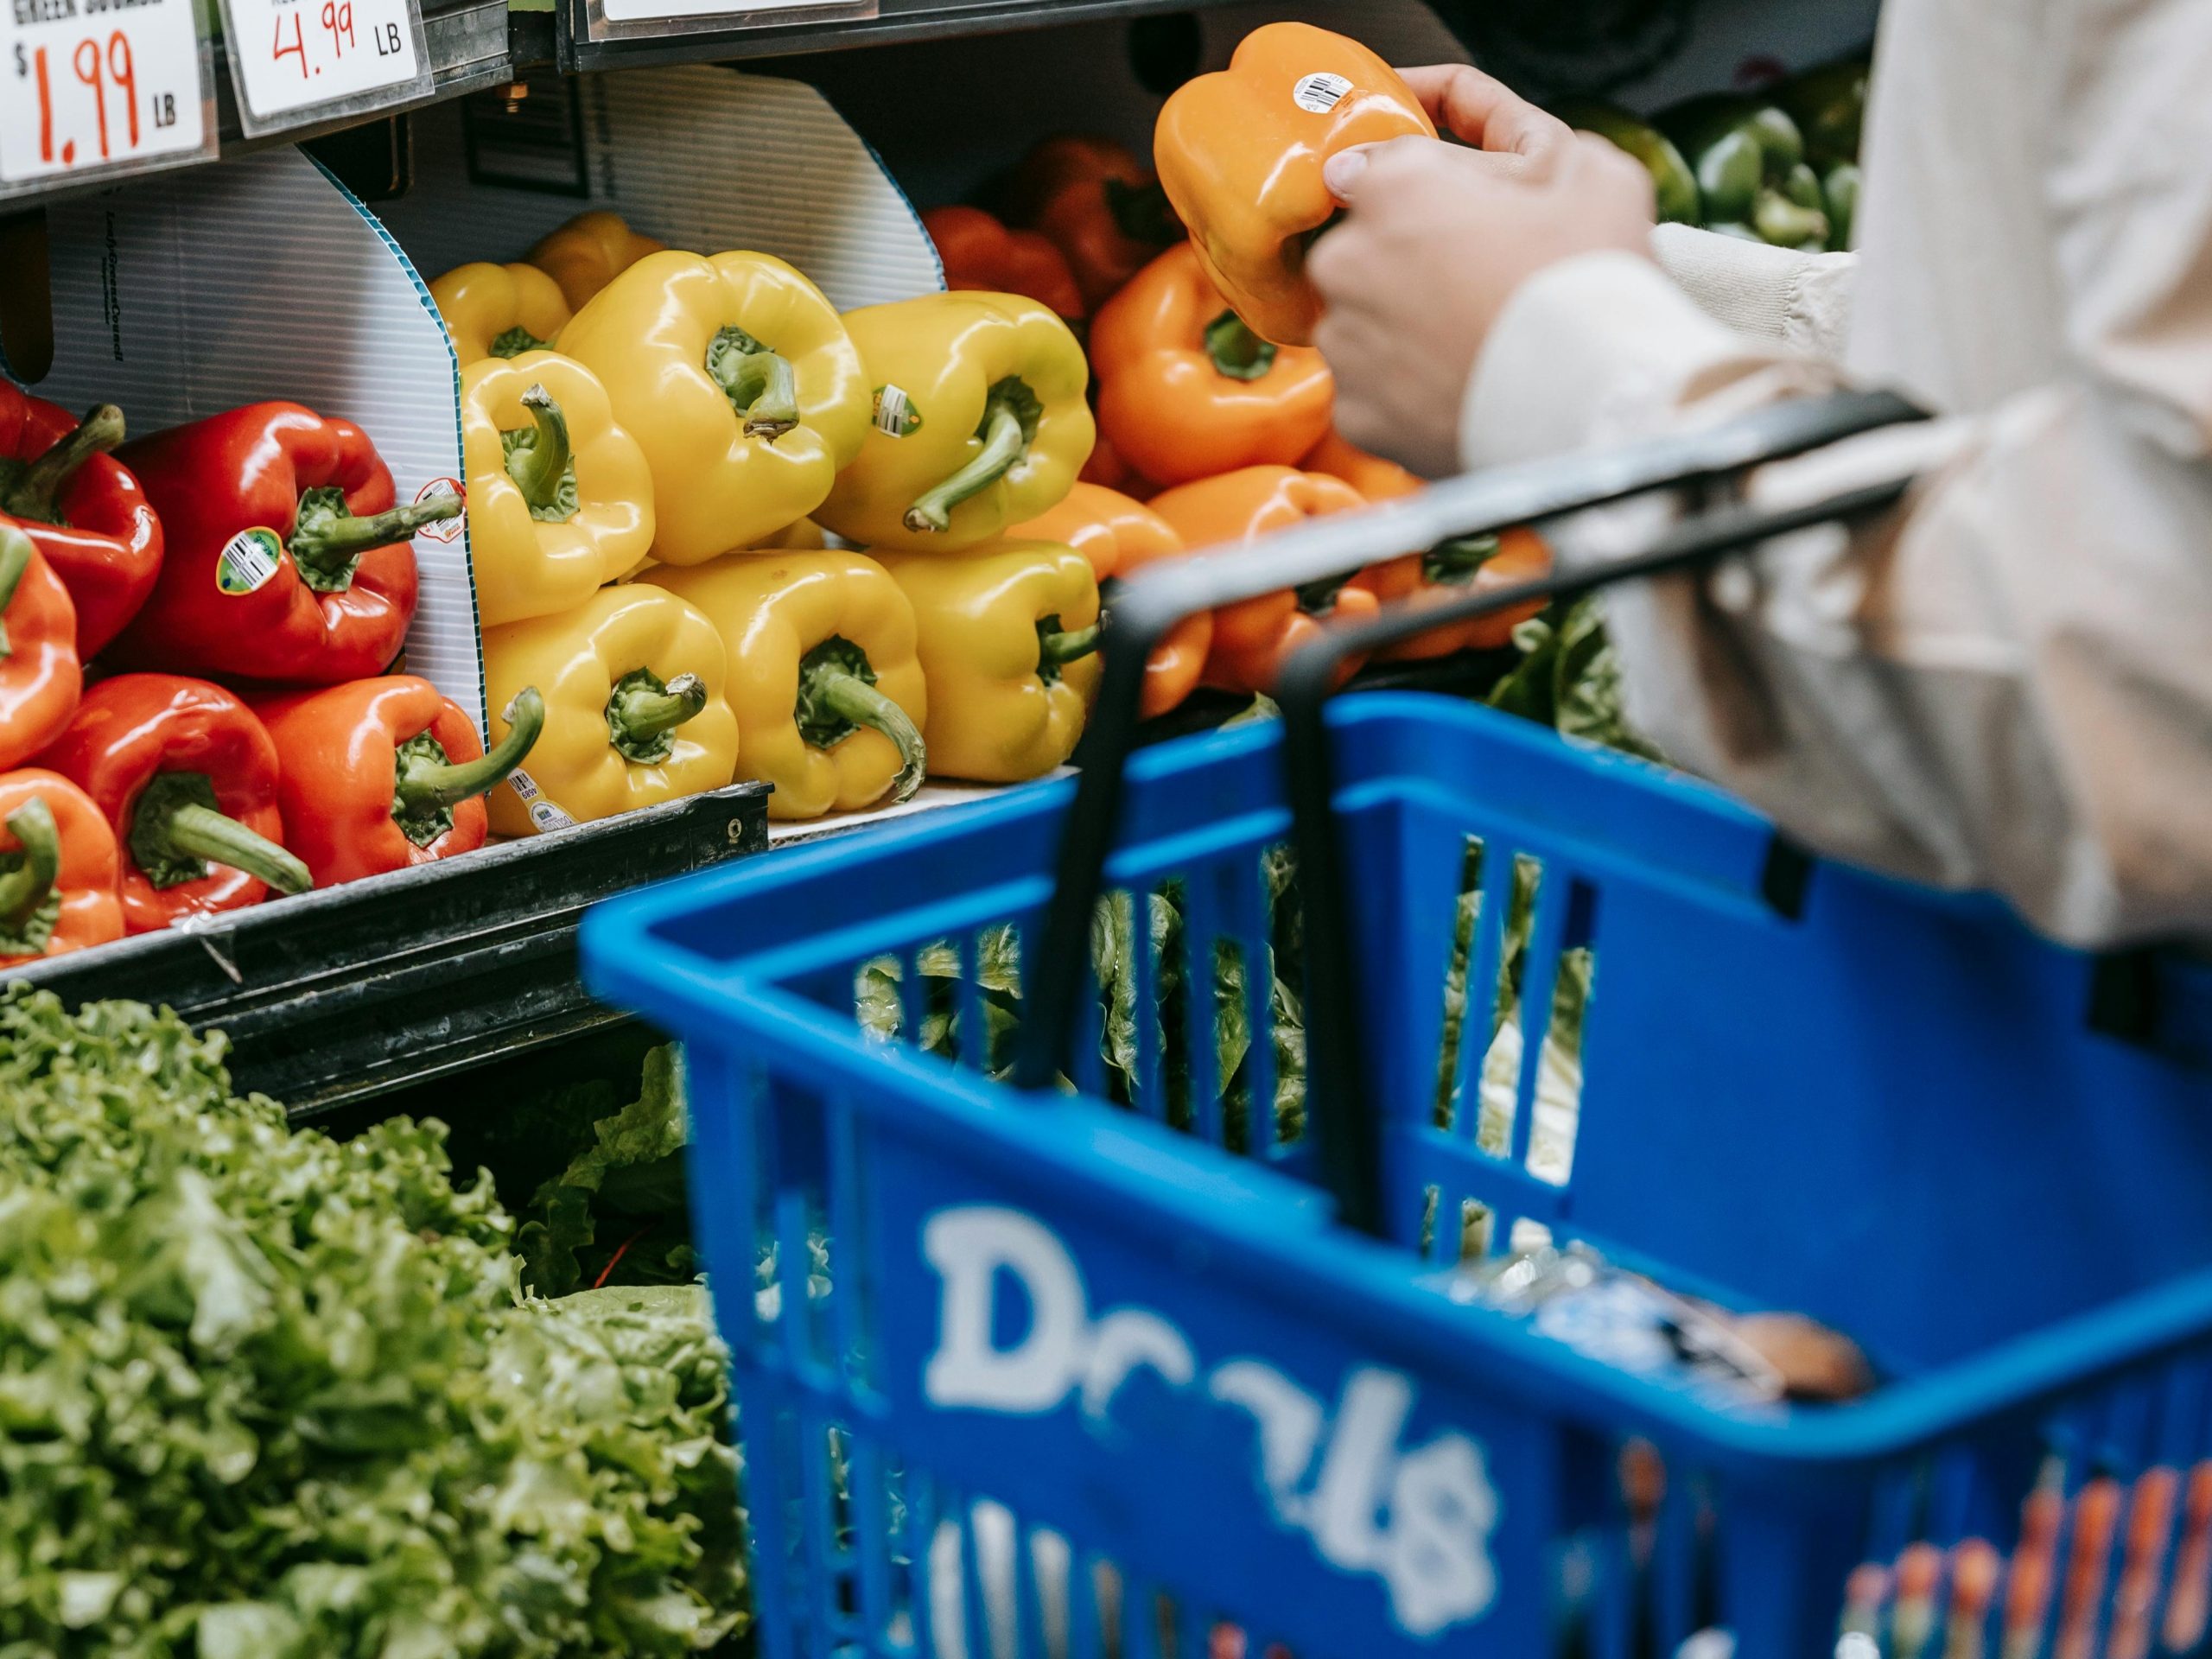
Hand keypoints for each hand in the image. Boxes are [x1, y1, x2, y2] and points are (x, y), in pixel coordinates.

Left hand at [1308, 65, 1656, 477]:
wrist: (1593, 409)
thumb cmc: (1591, 282)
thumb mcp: (1586, 168)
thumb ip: (1520, 136)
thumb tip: (1490, 143)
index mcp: (1393, 188)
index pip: (1377, 167)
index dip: (1424, 187)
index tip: (1458, 211)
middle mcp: (1346, 262)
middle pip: (1365, 248)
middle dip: (1411, 259)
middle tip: (1479, 282)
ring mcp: (1345, 344)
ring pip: (1363, 321)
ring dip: (1405, 325)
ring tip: (1473, 341)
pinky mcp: (1354, 414)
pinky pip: (1371, 389)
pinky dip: (1405, 390)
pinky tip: (1459, 387)